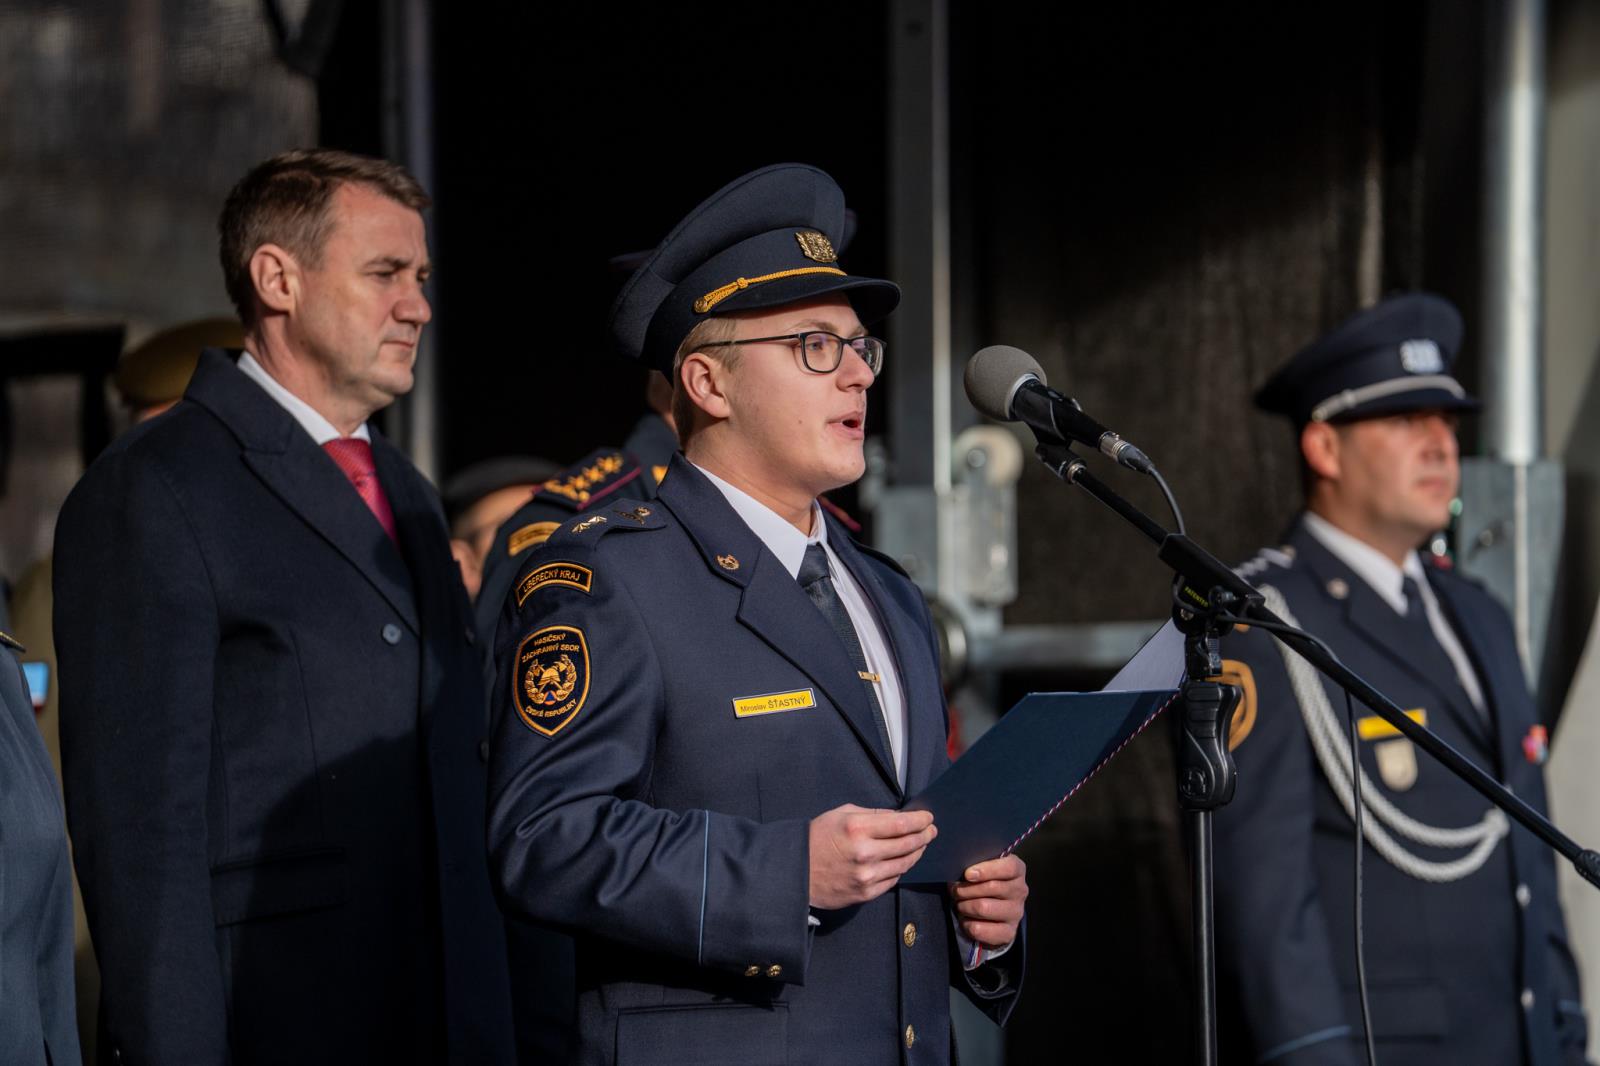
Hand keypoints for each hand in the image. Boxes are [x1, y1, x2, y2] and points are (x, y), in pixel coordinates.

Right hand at [808, 804, 935, 909]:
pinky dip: (901, 868)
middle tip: (931, 831)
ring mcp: (867, 876)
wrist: (796, 872)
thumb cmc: (817, 838)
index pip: (901, 823)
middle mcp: (865, 853)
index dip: (920, 820)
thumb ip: (872, 815)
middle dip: (924, 836)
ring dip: (917, 852)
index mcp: (857, 829)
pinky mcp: (866, 893)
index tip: (928, 817)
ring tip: (921, 845)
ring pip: (904, 864)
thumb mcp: (841, 814)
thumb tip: (899, 817)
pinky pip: (893, 880)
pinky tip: (903, 860)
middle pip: (908, 844)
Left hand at [951, 854, 1026, 947]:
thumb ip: (976, 864)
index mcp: (1017, 871)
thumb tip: (961, 870)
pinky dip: (966, 923)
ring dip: (964, 906)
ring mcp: (1016, 913)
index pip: (1008, 867)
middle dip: (966, 889)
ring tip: (960, 904)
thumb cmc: (983, 882)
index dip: (986, 870)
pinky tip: (966, 919)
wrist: (993, 912)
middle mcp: (1020, 891)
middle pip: (991, 887)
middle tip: (955, 890)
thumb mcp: (982, 868)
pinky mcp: (1008, 933)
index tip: (967, 874)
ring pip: (983, 908)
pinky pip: (979, 929)